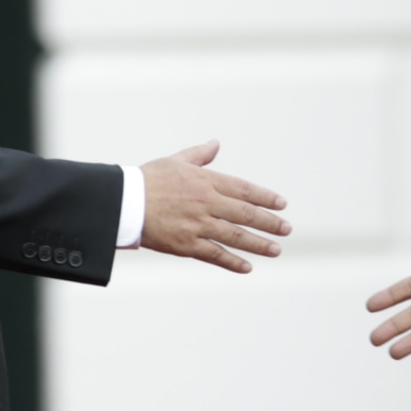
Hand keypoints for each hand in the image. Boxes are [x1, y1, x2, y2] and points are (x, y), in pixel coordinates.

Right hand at [141, 140, 288, 273]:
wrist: (123, 202)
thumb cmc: (148, 179)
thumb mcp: (176, 161)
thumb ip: (200, 155)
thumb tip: (215, 143)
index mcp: (205, 181)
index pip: (243, 189)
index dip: (265, 197)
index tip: (282, 204)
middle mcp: (206, 203)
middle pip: (245, 214)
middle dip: (269, 222)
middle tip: (287, 229)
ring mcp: (198, 225)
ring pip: (235, 236)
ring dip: (258, 244)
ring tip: (276, 250)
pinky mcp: (186, 245)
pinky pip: (214, 255)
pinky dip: (232, 262)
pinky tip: (247, 267)